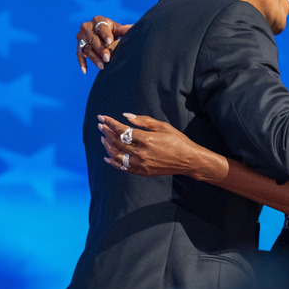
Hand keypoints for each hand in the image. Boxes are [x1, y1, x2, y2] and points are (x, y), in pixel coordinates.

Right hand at [76, 16, 132, 73]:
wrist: (102, 34)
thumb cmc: (112, 31)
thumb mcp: (117, 29)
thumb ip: (124, 29)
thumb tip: (135, 28)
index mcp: (97, 20)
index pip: (101, 28)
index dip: (106, 35)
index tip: (110, 42)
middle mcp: (86, 28)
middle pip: (93, 40)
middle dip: (101, 49)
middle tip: (108, 58)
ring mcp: (81, 38)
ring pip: (87, 49)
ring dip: (94, 58)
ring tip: (102, 66)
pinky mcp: (79, 47)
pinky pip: (79, 55)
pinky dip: (82, 63)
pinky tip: (85, 71)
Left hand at [98, 113, 214, 177]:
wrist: (188, 160)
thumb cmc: (178, 141)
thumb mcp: (163, 126)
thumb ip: (144, 121)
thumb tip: (126, 116)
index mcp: (147, 139)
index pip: (122, 130)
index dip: (110, 123)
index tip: (102, 117)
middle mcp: (141, 153)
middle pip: (117, 142)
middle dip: (106, 132)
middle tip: (100, 126)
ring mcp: (141, 164)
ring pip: (117, 155)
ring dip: (108, 146)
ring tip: (103, 138)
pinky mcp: (143, 172)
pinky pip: (123, 168)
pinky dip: (113, 162)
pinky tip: (107, 157)